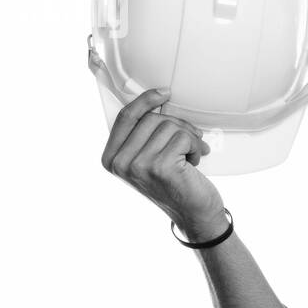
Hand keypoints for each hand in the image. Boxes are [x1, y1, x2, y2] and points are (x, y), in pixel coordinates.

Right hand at [100, 87, 225, 236]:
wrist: (193, 214)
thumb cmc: (174, 184)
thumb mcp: (149, 159)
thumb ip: (143, 136)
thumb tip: (156, 102)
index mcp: (111, 159)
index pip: (125, 117)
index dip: (145, 100)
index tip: (165, 93)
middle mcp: (120, 163)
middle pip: (151, 119)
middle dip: (177, 125)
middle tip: (190, 141)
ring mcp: (138, 165)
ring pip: (168, 126)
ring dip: (189, 138)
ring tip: (191, 155)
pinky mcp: (160, 167)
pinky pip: (183, 137)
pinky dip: (196, 147)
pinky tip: (195, 161)